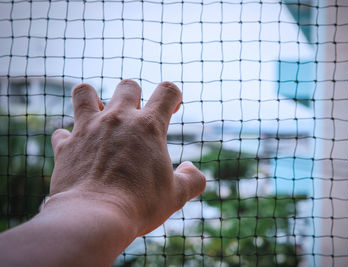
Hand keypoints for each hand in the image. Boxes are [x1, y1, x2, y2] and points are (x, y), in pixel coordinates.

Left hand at [49, 80, 205, 237]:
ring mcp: (88, 129)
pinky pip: (61, 132)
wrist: (94, 217)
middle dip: (135, 95)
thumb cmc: (139, 205)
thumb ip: (192, 179)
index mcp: (149, 126)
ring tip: (98, 114)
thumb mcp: (176, 195)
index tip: (173, 108)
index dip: (173, 96)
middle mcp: (118, 119)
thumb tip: (192, 169)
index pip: (167, 91)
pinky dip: (68, 138)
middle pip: (128, 86)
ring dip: (92, 98)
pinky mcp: (66, 146)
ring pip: (84, 92)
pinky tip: (75, 148)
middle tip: (137, 116)